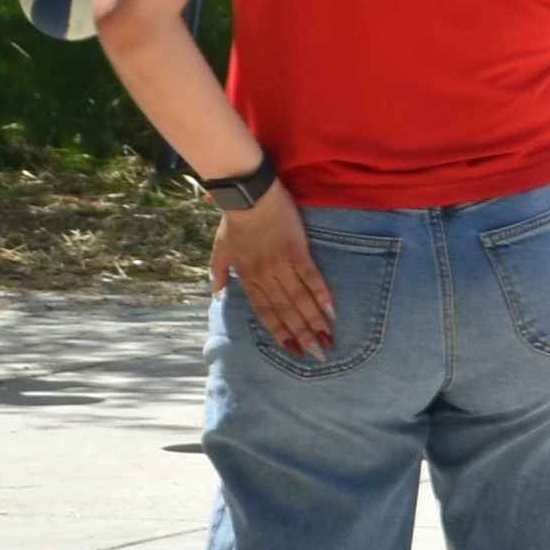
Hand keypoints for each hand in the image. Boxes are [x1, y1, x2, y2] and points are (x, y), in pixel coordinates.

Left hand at [216, 184, 334, 355]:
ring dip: (314, 321)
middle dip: (302, 335)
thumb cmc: (235, 219)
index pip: (265, 313)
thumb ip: (219, 272)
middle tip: (318, 355)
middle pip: (285, 311)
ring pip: (299, 299)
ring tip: (328, 339)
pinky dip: (321, 294)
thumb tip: (217, 293)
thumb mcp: (220, 248)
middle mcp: (265, 276)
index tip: (293, 351)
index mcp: (247, 277)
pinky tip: (332, 311)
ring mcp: (281, 264)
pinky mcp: (297, 249)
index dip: (280, 333)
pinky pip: (311, 277)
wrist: (248, 194)